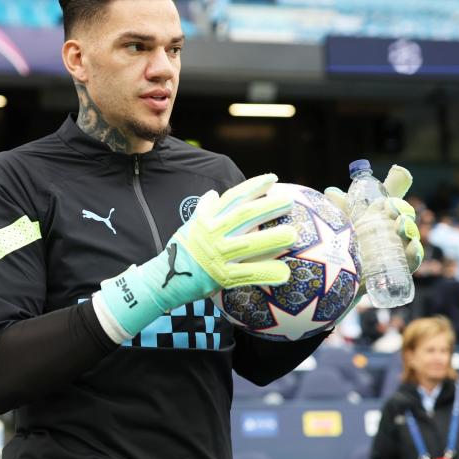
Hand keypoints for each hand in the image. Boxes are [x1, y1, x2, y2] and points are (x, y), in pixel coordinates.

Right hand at [99, 174, 296, 335]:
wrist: (164, 279)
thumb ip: (204, 211)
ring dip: (272, 238)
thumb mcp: (189, 227)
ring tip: (293, 234)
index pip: (233, 198)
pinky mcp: (221, 277)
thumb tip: (212, 194)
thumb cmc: (181, 251)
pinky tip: (284, 273)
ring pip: (249, 244)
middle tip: (290, 201)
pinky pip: (248, 274)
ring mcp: (217, 256)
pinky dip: (266, 273)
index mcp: (207, 219)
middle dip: (269, 207)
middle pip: (245, 216)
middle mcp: (213, 234)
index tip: (273, 178)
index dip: (253, 186)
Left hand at [324, 164, 423, 280]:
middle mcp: (394, 231)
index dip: (396, 193)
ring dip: (409, 228)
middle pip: (404, 217)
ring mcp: (399, 248)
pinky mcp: (400, 267)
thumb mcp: (343, 223)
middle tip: (394, 210)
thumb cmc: (345, 244)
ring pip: (411, 236)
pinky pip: (412, 259)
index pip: (393, 202)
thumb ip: (340, 207)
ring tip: (401, 224)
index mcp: (382, 216)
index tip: (393, 190)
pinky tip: (413, 247)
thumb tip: (330, 191)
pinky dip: (415, 252)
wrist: (342, 275)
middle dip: (402, 210)